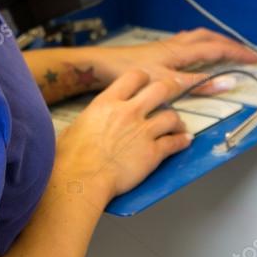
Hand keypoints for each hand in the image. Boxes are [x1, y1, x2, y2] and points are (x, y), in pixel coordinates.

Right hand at [54, 70, 191, 199]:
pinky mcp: (153, 153)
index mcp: (108, 102)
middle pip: (160, 89)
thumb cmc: (71, 157)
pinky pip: (174, 142)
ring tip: (178, 125)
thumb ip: (91, 118)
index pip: (134, 76)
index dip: (144, 77)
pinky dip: (182, 141)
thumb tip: (91, 122)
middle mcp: (129, 112)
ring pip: (171, 116)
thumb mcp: (76, 126)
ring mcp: (143, 132)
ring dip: (177, 120)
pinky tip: (185, 141)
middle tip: (174, 91)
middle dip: (170, 88)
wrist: (81, 179)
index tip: (147, 82)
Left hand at [94, 28, 256, 94]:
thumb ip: (198, 84)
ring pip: (198, 38)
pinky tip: (196, 53)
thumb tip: (228, 82)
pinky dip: (200, 44)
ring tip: (227, 48)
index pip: (218, 49)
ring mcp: (167, 46)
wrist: (102, 65)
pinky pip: (187, 42)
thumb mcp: (168, 83)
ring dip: (215, 41)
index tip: (256, 59)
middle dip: (230, 44)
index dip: (239, 54)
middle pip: (210, 38)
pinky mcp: (158, 50)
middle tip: (246, 53)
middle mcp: (177, 44)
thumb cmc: (130, 73)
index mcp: (182, 51)